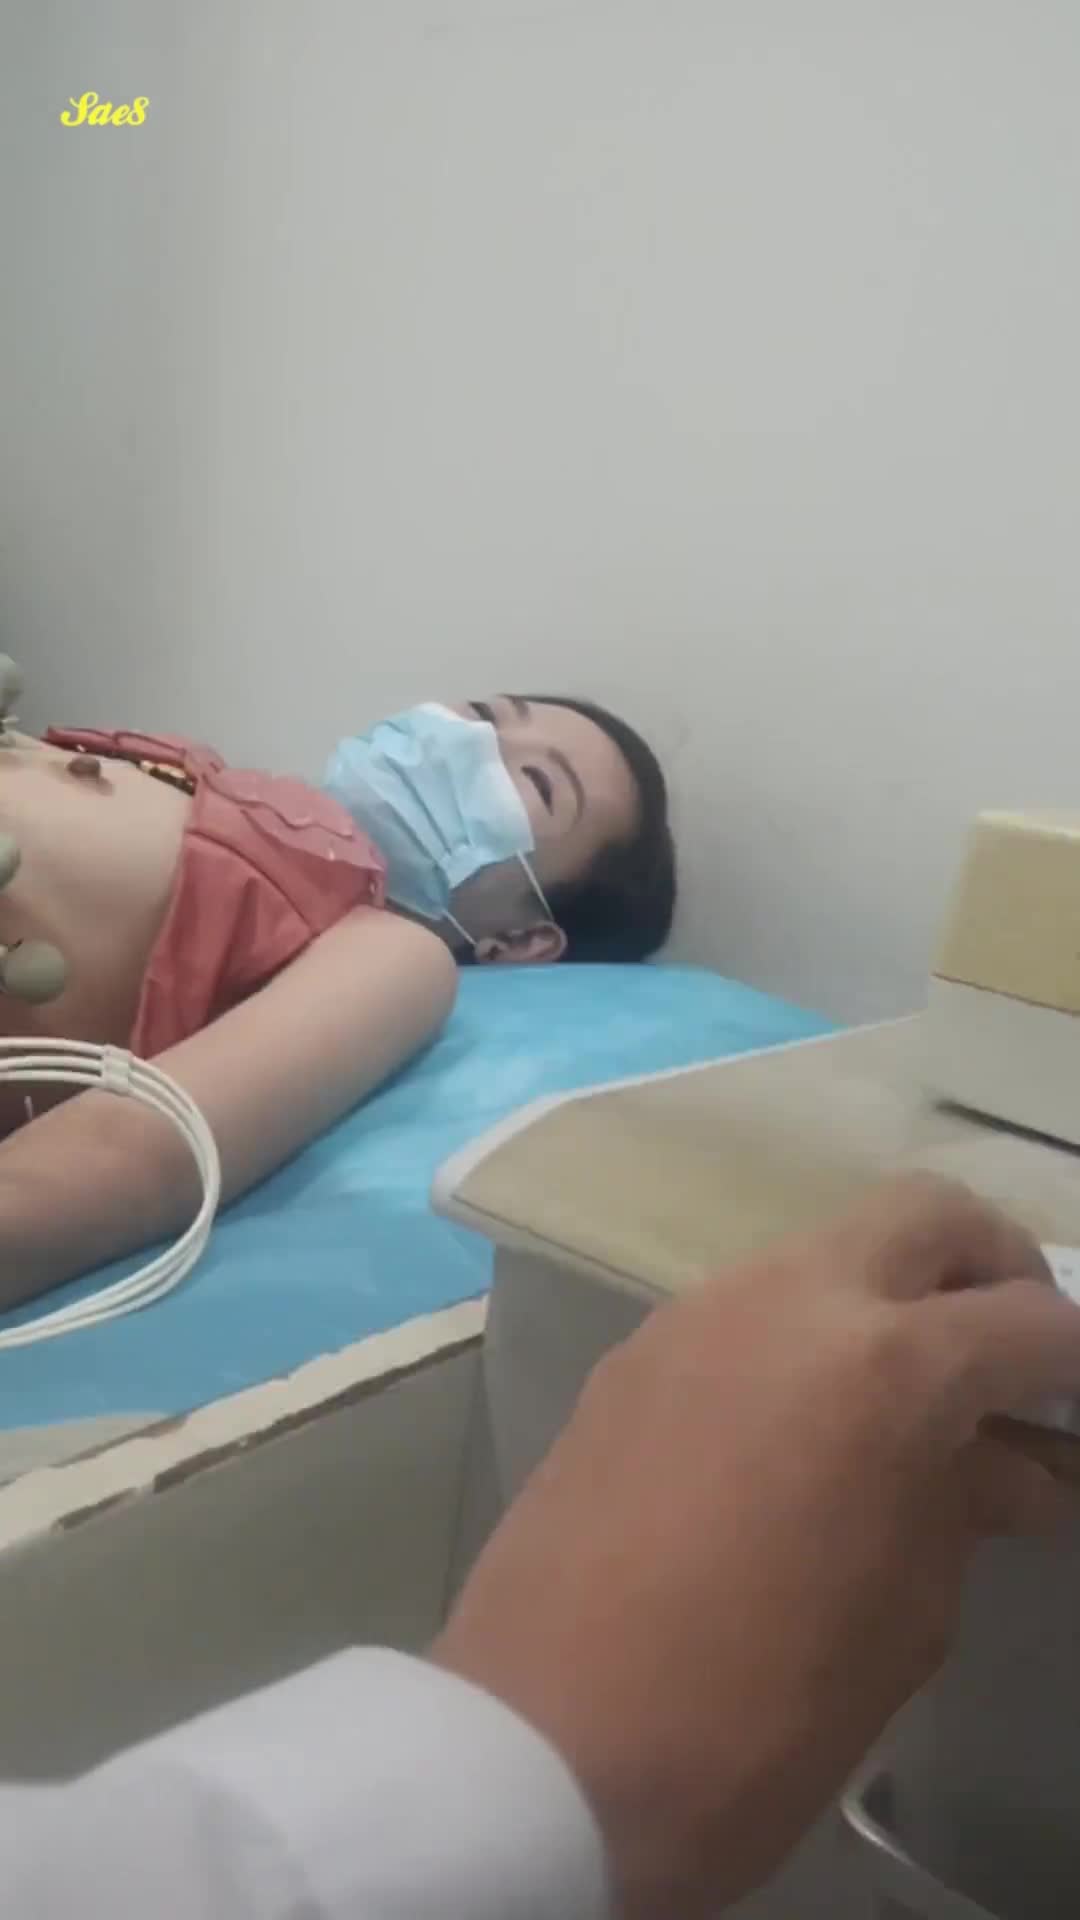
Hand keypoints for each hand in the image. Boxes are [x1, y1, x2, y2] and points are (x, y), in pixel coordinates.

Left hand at [434, 1175, 1079, 1916]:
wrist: (546, 1743)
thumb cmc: (761, 1703)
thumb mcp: (907, 1617)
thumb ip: (966, 1506)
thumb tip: (1015, 1466)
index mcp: (885, 1364)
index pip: (1025, 1318)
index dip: (1073, 1360)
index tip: (1075, 1405)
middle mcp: (789, 1299)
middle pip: (922, 1216)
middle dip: (991, 1267)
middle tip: (1011, 1358)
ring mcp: (696, 1315)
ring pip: (825, 1251)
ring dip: (887, 1299)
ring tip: (908, 1406)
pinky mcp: (631, 1354)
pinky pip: (748, 1309)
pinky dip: (804, 1337)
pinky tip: (809, 1429)